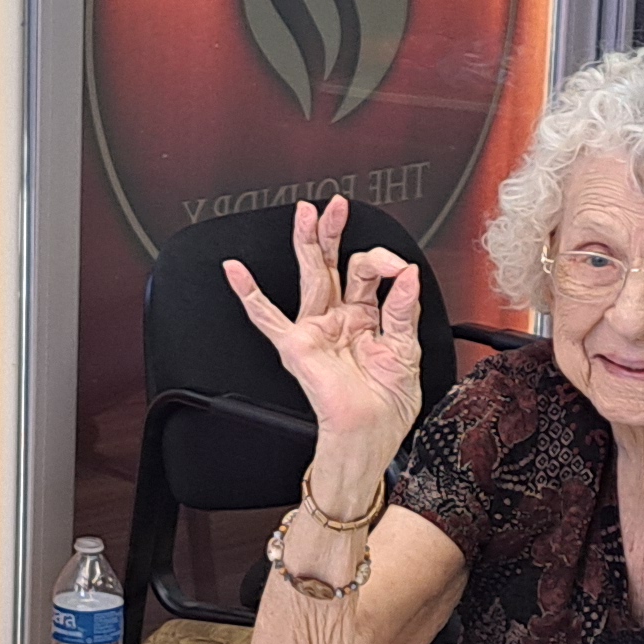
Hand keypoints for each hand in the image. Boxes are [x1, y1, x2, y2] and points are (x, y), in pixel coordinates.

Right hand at [221, 197, 424, 452]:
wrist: (368, 437)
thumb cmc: (385, 405)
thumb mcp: (407, 351)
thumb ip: (404, 310)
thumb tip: (407, 275)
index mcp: (366, 318)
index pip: (370, 274)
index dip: (385, 264)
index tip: (400, 269)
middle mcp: (339, 319)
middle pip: (334, 265)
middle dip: (334, 233)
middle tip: (336, 206)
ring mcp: (316, 330)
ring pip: (309, 277)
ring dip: (307, 243)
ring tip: (307, 214)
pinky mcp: (298, 346)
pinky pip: (267, 318)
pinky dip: (250, 295)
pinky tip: (236, 271)